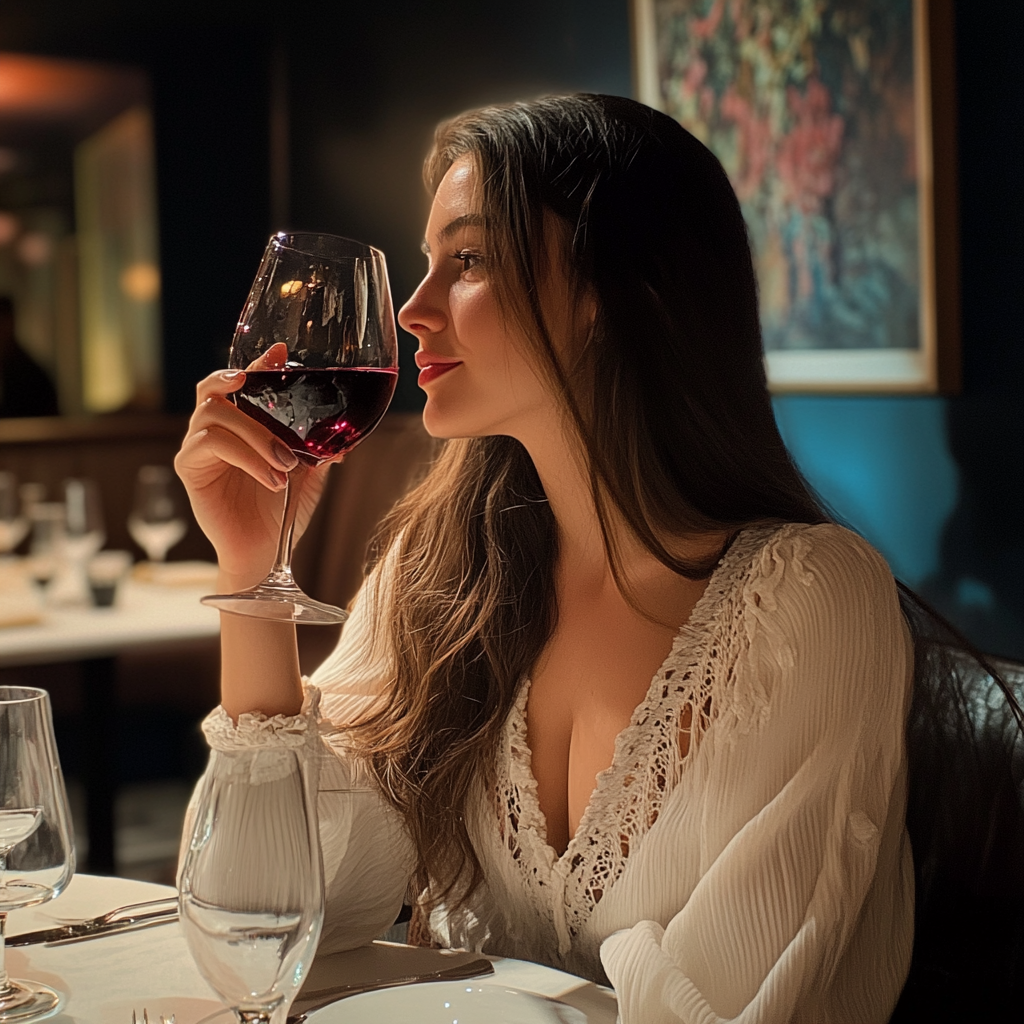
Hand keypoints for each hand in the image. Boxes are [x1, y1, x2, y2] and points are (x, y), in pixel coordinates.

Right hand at [174, 344, 338, 588]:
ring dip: (256, 434)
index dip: (258, 364)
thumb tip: (344, 435)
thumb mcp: (310, 475)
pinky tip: (271, 478)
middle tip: (276, 400)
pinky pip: (209, 444)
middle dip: (248, 387)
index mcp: (242, 422)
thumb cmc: (283, 510)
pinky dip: (246, 456)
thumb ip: (320, 451)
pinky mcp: (189, 467)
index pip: (243, 382)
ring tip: (285, 463)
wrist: (266, 551)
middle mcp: (215, 428)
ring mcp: (199, 446)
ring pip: (214, 413)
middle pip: (216, 387)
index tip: (280, 354)